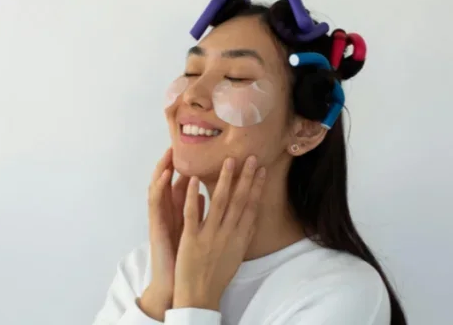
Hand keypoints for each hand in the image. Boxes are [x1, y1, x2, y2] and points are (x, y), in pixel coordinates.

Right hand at [140, 148, 203, 319]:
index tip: (195, 151)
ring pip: (159, 189)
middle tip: (176, 144)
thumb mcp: (194, 233)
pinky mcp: (156, 227)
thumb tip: (204, 195)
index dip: (190, 167)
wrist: (176, 286)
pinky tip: (164, 176)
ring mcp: (161, 220)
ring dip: (163, 170)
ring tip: (168, 153)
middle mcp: (169, 214)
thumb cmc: (186, 260)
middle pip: (169, 183)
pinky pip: (156, 205)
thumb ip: (197, 213)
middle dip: (173, 164)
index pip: (184, 185)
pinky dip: (159, 188)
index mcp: (180, 214)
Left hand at [172, 156, 265, 309]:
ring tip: (228, 162)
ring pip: (218, 203)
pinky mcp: (191, 240)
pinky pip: (192, 214)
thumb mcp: (237, 255)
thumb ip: (243, 234)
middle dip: (245, 178)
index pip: (251, 208)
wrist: (200, 296)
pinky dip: (192, 197)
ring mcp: (209, 236)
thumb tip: (252, 216)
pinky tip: (193, 180)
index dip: (257, 188)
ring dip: (224, 181)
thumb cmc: (218, 276)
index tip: (262, 169)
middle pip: (238, 202)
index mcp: (239, 238)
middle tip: (250, 157)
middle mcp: (227, 235)